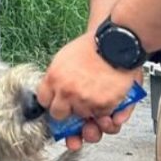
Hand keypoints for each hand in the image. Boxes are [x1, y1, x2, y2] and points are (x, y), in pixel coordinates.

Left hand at [37, 32, 141, 151]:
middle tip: (75, 102)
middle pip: (58, 114)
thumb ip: (56, 77)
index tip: (56, 100)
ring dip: (87, 111)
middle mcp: (67, 92)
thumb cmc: (93, 46)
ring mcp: (85, 101)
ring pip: (81, 117)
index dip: (52, 100)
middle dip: (66, 110)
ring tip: (95, 96)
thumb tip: (51, 91)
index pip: (43, 101)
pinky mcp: (103, 106)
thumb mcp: (64, 57)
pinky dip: (105, 111)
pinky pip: (100, 117)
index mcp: (54, 78)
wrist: (117, 42)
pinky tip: (106, 98)